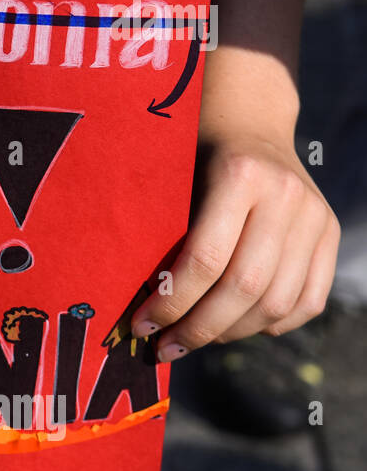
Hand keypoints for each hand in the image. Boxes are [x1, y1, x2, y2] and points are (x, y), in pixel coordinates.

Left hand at [131, 129, 338, 361]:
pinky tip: (233, 326)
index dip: (171, 302)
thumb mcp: (171, 180)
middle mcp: (287, 196)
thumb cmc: (189, 155)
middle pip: (244, 287)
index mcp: (239, 176)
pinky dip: (270, 325)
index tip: (142, 326)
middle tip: (164, 347)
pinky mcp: (330, 233)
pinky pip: (308, 302)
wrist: (248, 123)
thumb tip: (140, 308)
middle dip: (198, 327)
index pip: (205, 259)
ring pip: (277, 303)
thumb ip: (162, 235)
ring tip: (192, 339)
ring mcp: (315, 216)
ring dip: (230, 333)